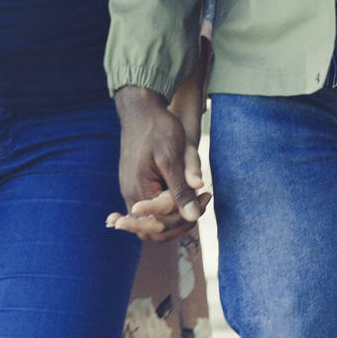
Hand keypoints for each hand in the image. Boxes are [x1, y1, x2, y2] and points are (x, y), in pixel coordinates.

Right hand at [108, 86, 207, 242]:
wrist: (140, 108)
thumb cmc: (157, 129)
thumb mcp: (172, 158)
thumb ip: (180, 190)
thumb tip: (192, 217)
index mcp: (139, 191)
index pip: (164, 223)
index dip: (188, 216)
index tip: (206, 196)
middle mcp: (131, 194)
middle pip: (155, 229)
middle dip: (182, 220)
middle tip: (203, 200)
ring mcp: (130, 189)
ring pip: (153, 219)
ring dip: (175, 213)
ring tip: (197, 196)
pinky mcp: (134, 183)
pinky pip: (149, 207)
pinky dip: (167, 205)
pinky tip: (182, 193)